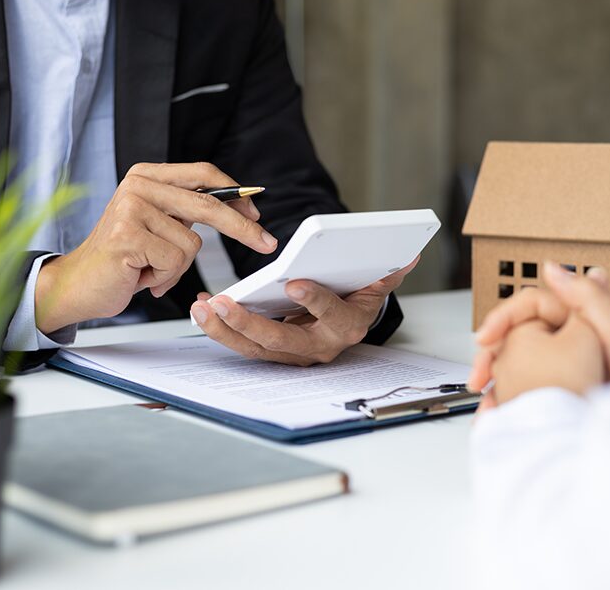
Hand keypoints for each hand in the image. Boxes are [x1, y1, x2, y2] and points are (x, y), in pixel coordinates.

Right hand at [35, 162, 277, 332]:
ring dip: (176, 267)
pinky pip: (174, 261)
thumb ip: (186, 210)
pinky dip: (163, 278)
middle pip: (208, 205)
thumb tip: (240, 206)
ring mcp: (131, 208)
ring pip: (191, 243)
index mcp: (147, 176)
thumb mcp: (159, 225)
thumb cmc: (124, 259)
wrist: (78, 285)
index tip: (257, 212)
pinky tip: (140, 275)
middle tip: (267, 243)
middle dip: (243, 228)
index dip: (235, 192)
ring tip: (148, 268)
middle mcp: (138, 185)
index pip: (204, 174)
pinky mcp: (127, 235)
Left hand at [190, 257, 418, 366]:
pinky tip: (201, 307)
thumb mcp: (375, 285)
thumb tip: (408, 256)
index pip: (331, 314)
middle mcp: (319, 347)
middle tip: (221, 303)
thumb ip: (388, 273)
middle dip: (248, 323)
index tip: (295, 282)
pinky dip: (220, 327)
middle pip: (280, 341)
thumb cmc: (356, 298)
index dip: (315, 300)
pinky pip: (244, 344)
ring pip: (254, 348)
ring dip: (223, 329)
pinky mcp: (272, 352)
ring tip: (200, 306)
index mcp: (346, 326)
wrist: (348, 324)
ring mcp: (293, 354)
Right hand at [468, 262, 609, 408]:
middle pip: (516, 340)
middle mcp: (568, 344)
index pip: (529, 308)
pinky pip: (525, 398)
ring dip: (496, 385)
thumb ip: (587, 297)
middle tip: (478, 376)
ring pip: (515, 371)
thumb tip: (552, 267)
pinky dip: (509, 406)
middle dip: (491, 357)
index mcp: (579, 321)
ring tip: (485, 403)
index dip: (503, 319)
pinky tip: (500, 416)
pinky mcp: (561, 399)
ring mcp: (563, 373)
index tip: (485, 338)